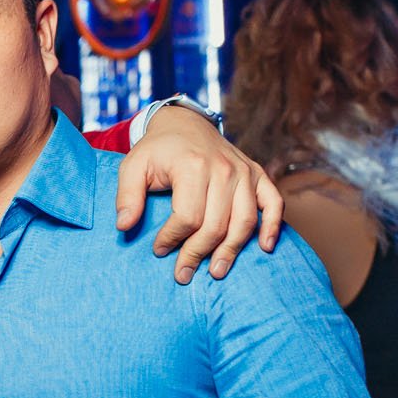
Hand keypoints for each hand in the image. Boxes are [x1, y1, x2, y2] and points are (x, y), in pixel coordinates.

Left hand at [118, 104, 283, 284]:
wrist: (185, 124)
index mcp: (193, 166)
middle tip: (183, 273)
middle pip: (216, 224)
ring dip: (232, 250)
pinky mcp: (257, 174)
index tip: (159, 250)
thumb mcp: (132, 166)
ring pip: (245, 221)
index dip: (172, 239)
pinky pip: (274, 202)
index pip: (188, 217)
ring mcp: (244, 172)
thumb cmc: (158, 150)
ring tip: (216, 272)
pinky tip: (266, 247)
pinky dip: (273, 225)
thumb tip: (123, 226)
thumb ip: (127, 196)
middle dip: (198, 254)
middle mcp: (224, 169)